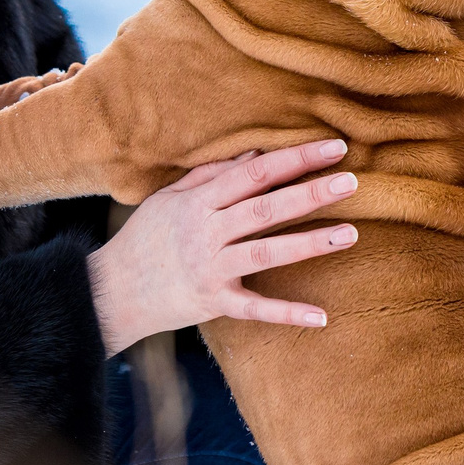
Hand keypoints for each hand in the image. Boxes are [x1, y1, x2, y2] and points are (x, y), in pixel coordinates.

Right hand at [85, 139, 358, 355]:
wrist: (111, 292)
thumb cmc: (144, 239)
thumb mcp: (169, 198)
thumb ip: (211, 175)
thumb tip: (255, 153)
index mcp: (198, 202)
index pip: (254, 174)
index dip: (294, 159)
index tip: (332, 147)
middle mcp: (206, 232)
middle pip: (266, 209)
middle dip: (310, 194)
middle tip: (352, 181)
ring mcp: (211, 269)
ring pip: (267, 253)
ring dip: (310, 243)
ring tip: (351, 233)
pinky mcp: (213, 303)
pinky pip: (255, 309)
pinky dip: (288, 314)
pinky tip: (322, 316)